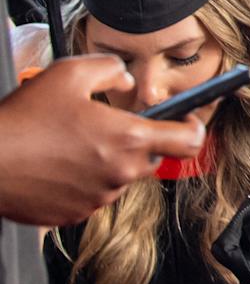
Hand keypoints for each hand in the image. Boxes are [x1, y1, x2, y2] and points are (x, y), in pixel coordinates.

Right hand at [0, 57, 205, 225]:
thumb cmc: (22, 120)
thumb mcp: (70, 72)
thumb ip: (111, 69)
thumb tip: (126, 80)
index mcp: (128, 139)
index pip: (190, 140)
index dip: (192, 126)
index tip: (185, 119)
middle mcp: (120, 172)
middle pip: (152, 157)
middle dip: (137, 141)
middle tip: (105, 127)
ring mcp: (98, 197)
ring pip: (120, 176)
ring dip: (107, 161)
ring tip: (71, 145)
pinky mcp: (75, 214)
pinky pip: (94, 194)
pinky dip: (84, 180)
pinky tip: (58, 165)